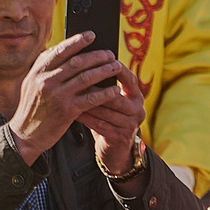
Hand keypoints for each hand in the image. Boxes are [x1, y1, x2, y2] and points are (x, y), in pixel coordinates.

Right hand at [8, 33, 128, 162]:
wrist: (25, 134)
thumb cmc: (33, 106)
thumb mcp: (32, 83)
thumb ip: (46, 66)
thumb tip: (65, 48)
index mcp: (38, 71)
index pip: (61, 50)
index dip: (78, 41)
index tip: (91, 35)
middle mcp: (47, 80)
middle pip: (77, 62)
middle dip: (97, 56)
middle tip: (110, 54)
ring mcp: (57, 95)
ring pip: (86, 78)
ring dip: (104, 71)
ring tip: (116, 67)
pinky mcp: (67, 110)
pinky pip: (91, 98)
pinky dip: (105, 93)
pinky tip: (114, 90)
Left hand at [81, 60, 146, 178]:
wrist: (115, 149)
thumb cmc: (109, 118)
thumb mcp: (113, 101)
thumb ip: (106, 86)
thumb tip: (87, 63)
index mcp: (137, 96)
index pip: (129, 78)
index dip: (117, 69)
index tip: (100, 60)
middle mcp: (137, 110)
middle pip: (115, 96)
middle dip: (96, 89)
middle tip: (77, 80)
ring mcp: (130, 125)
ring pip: (106, 111)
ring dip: (88, 103)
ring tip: (72, 96)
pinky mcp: (120, 138)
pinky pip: (100, 125)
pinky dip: (86, 118)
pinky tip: (74, 112)